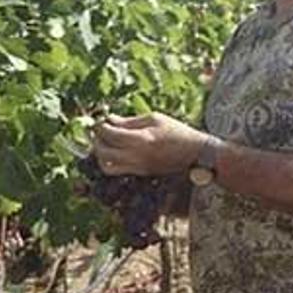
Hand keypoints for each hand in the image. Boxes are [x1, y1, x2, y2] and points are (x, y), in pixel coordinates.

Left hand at [91, 112, 206, 176]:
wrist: (195, 153)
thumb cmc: (177, 132)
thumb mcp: (155, 119)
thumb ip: (130, 121)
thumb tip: (111, 119)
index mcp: (140, 139)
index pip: (110, 134)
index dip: (101, 127)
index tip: (102, 121)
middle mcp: (136, 156)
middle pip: (103, 152)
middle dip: (97, 141)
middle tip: (100, 132)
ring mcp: (138, 167)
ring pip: (107, 166)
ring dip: (101, 155)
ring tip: (106, 144)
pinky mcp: (140, 173)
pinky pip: (117, 170)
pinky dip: (111, 161)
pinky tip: (116, 151)